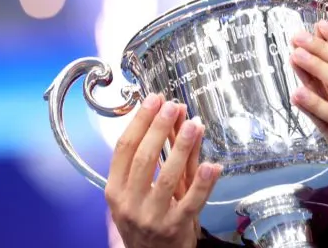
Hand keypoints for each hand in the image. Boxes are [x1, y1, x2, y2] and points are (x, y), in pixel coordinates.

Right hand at [106, 94, 222, 247]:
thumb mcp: (141, 189)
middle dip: (159, 128)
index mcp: (115, 190)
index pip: (124, 149)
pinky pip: (192, 202)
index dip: (139, 121)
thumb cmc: (146, 219)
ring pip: (168, 177)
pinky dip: (203, 183)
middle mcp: (129, 203)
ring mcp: (152, 216)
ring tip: (194, 124)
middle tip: (173, 106)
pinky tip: (212, 165)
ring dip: (183, 147)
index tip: (153, 100)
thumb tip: (173, 117)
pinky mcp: (175, 228)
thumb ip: (158, 155)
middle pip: (144, 158)